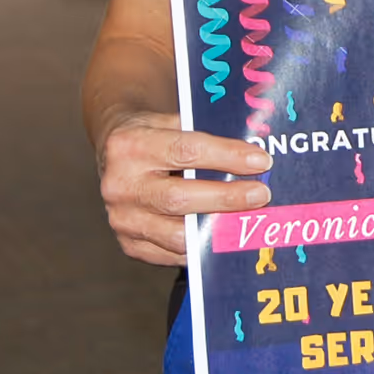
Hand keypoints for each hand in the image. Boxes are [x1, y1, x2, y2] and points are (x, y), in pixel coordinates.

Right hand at [96, 110, 272, 265]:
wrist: (112, 153)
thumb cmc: (150, 134)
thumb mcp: (168, 120)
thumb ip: (203, 135)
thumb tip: (252, 156)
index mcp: (129, 145)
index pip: (186, 151)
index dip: (227, 157)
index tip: (260, 161)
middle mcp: (120, 185)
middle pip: (181, 198)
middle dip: (227, 198)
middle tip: (261, 194)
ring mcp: (122, 219)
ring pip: (177, 234)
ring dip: (218, 228)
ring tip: (246, 217)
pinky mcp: (129, 244)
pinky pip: (172, 253)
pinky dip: (202, 246)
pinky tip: (222, 233)